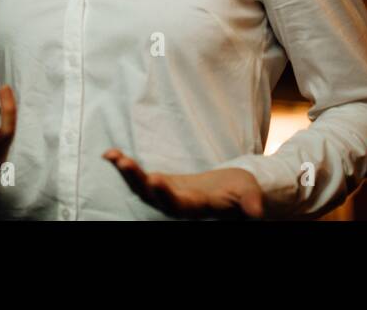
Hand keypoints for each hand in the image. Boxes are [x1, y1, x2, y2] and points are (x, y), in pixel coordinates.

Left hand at [103, 149, 264, 218]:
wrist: (228, 193)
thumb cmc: (239, 192)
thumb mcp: (248, 193)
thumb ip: (249, 202)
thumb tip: (257, 212)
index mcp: (196, 207)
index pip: (178, 205)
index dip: (166, 195)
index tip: (155, 179)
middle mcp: (176, 205)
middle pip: (152, 197)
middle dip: (138, 181)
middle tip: (125, 163)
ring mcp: (165, 195)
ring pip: (141, 187)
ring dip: (127, 173)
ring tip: (113, 156)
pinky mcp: (159, 185)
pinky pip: (138, 177)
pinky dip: (124, 166)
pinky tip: (109, 154)